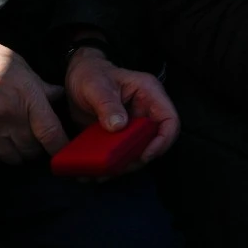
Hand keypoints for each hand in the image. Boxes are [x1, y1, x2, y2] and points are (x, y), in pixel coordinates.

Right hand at [0, 33, 67, 167]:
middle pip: (31, 150)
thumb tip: (61, 97)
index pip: (51, 133)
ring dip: (16, 154)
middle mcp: (9, 117)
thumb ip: (42, 88)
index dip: (61, 148)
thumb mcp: (22, 69)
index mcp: (27, 98)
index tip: (65, 153)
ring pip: (11, 159)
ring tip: (13, 141)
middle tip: (32, 139)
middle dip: (36, 148)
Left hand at [64, 48, 180, 169]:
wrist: (77, 78)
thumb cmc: (90, 74)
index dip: (163, 140)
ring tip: (103, 173)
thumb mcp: (95, 86)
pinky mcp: (122, 136)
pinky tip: (96, 171)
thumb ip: (107, 104)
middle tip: (118, 168)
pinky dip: (112, 164)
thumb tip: (118, 126)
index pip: (170, 120)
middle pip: (155, 141)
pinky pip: (122, 154)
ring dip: (124, 165)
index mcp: (149, 93)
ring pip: (139, 151)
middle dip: (139, 158)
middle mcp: (146, 111)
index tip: (144, 155)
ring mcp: (134, 125)